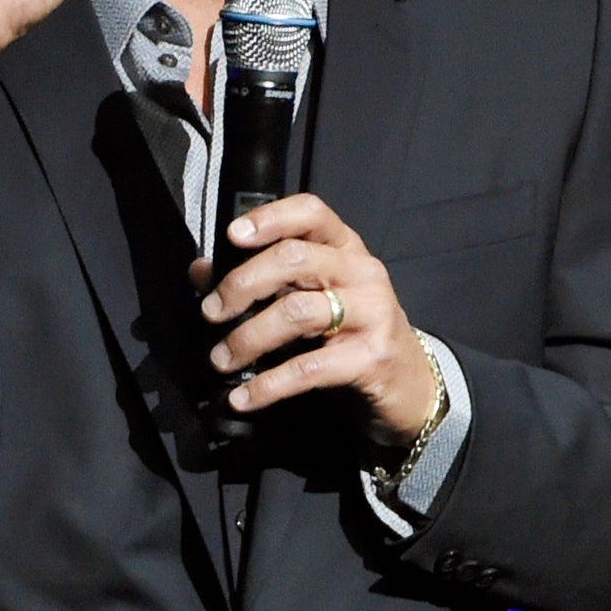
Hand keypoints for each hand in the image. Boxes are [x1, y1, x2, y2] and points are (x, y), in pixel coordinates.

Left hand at [192, 194, 438, 447]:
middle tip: (211, 313)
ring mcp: (373, 313)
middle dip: (242, 285)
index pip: (311, 213)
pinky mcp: (372, 358)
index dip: (270, 218)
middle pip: (294, 259)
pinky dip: (268, 385)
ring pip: (298, 312)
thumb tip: (201, 271)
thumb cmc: (351, 335)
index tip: (233, 236)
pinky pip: (309, 368)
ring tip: (221, 359)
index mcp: (346, 249)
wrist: (409, 386)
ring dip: (248, 338)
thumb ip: (258, 281)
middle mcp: (363, 273)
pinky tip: (244, 396)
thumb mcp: (309, 300)